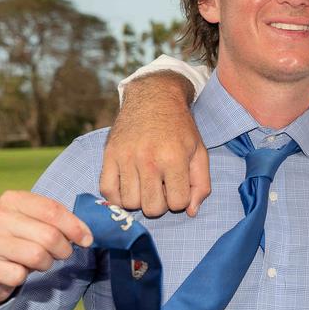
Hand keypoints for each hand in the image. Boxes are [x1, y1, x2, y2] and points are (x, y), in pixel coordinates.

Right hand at [0, 190, 92, 309]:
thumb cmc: (21, 242)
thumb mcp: (37, 224)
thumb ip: (59, 221)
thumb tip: (87, 234)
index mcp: (11, 199)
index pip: (52, 210)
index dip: (74, 226)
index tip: (87, 239)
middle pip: (48, 235)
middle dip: (63, 249)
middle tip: (62, 254)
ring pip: (36, 255)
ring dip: (46, 263)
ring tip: (40, 262)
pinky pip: (18, 275)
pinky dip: (25, 277)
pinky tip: (17, 272)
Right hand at [100, 71, 211, 216]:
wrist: (154, 98)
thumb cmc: (180, 128)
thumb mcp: (199, 152)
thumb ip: (201, 184)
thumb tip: (191, 212)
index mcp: (174, 158)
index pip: (178, 203)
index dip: (180, 198)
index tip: (177, 185)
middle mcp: (148, 159)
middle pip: (152, 208)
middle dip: (160, 202)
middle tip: (161, 186)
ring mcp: (126, 157)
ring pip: (130, 203)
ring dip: (139, 199)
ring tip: (145, 183)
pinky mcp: (109, 154)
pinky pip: (107, 191)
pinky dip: (117, 196)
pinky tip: (128, 185)